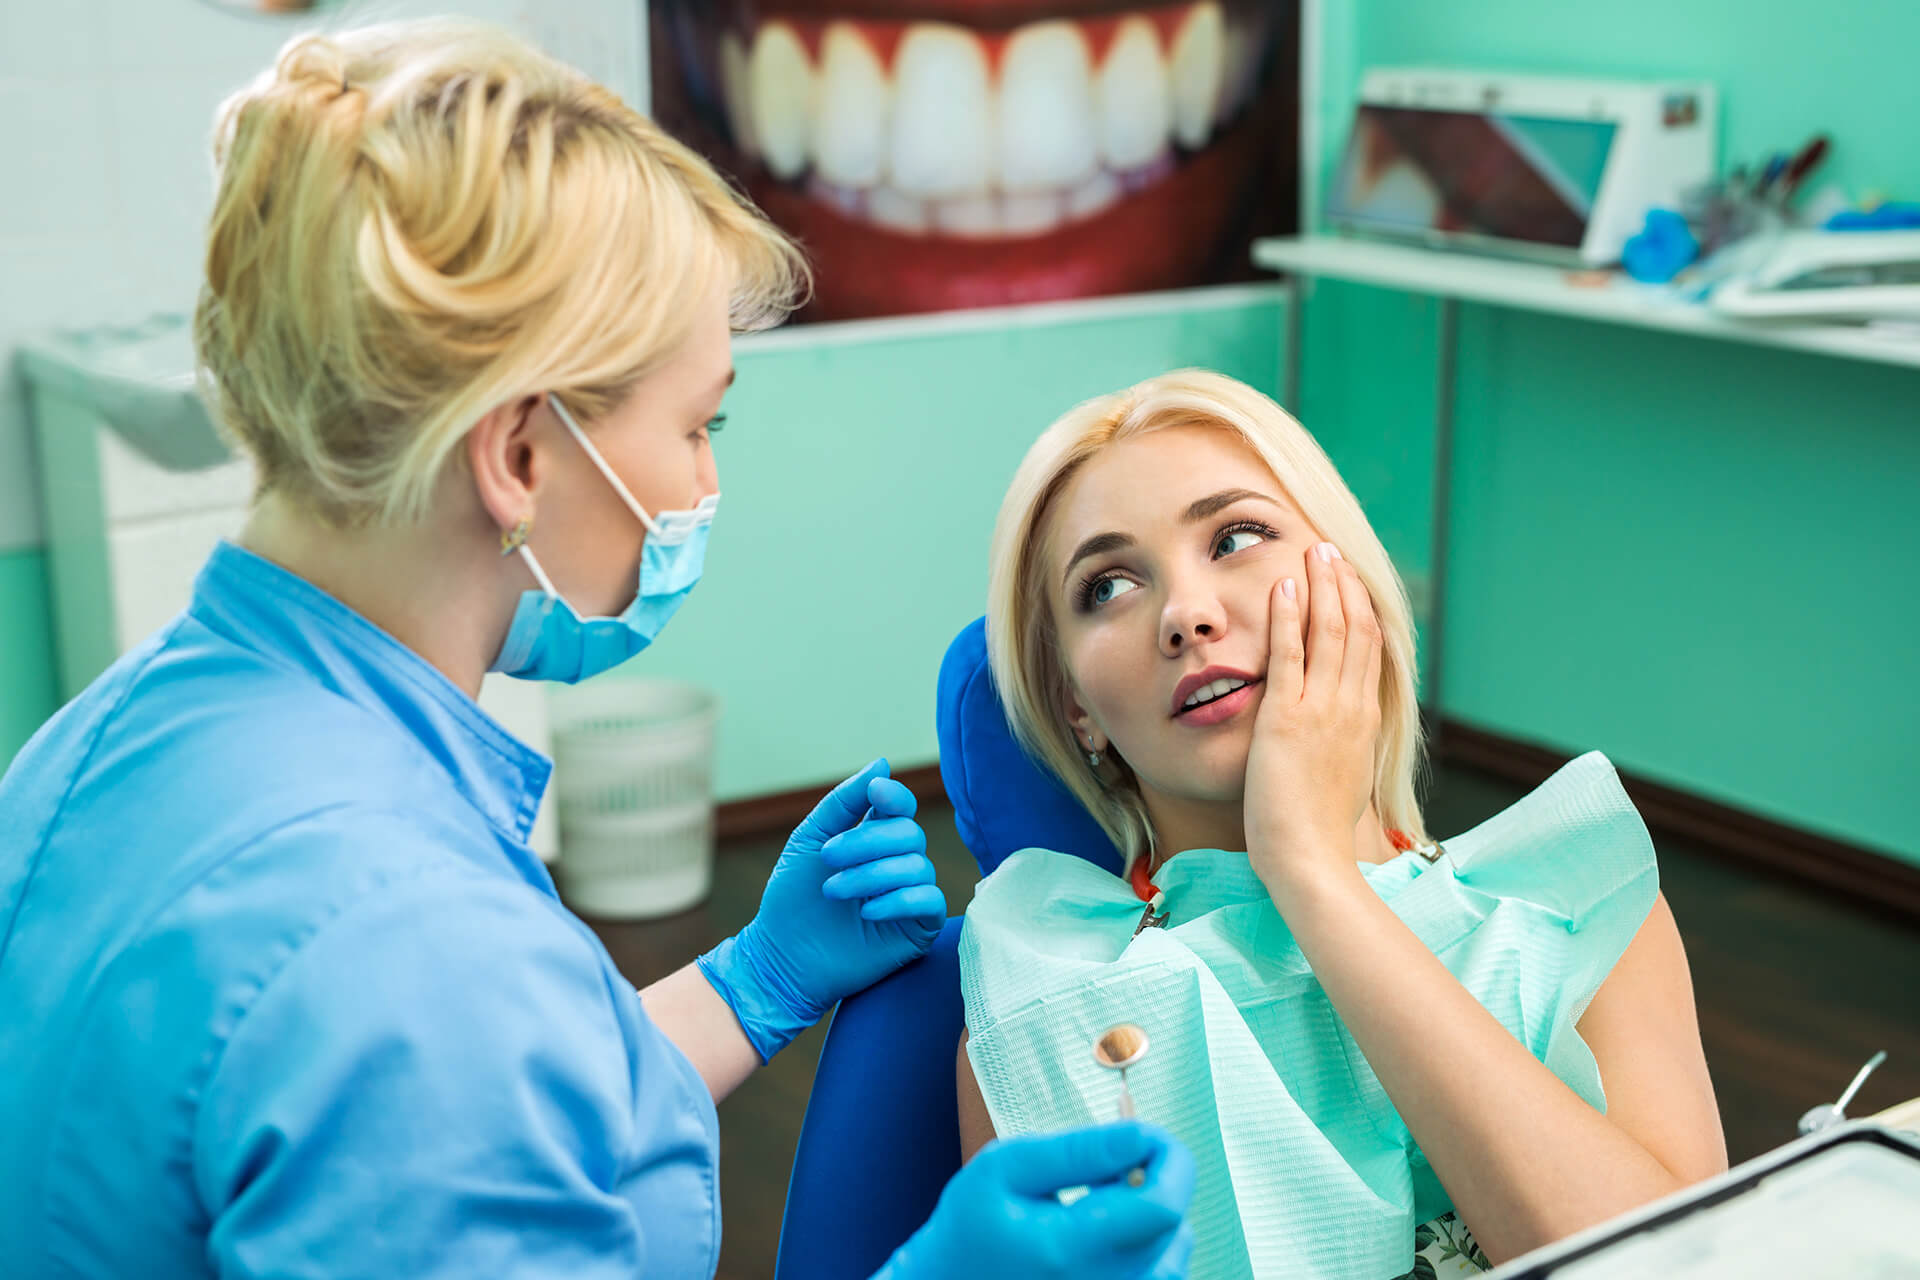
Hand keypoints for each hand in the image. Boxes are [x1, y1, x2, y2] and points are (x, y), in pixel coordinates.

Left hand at [697, 759, 945, 1060]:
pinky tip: (866, 913)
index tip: (875, 793)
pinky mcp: (918, 928)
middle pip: (909, 833)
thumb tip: (882, 763)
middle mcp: (897, 863)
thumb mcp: (809, 841)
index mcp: (873, 838)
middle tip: (827, 860)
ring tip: (834, 892)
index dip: (895, 795)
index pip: (901, 807)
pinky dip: (898, 901)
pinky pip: (929, 900)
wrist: (784, 957)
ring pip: (916, 866)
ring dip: (870, 875)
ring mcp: (910, 895)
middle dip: (866, 842)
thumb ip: (843, 802)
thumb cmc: (791, 901)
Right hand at [876, 1123, 1196, 1279]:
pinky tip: (1108, 1228)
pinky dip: (1150, 1242)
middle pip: (1173, 1225)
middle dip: (1157, 1177)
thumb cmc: (970, 1224)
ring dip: (1153, 1210)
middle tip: (1108, 1161)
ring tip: (1101, 1197)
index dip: (1170, 1159)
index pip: (1163, 1207)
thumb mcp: (1007, 1168)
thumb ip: (1077, 1152)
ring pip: (1175, 1250)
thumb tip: (1141, 1135)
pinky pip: (1162, 1272)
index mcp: (1071, 1249)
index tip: (1143, 1134)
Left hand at [1243, 542, 1383, 898]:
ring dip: (1322, 586)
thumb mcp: (1342, 779)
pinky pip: (1291, 654)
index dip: (1361, 608)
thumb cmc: (1318, 832)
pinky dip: (1289, 616)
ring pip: (1330, 631)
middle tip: (1330, 549)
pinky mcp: (1287, 717)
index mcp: (1364, 721)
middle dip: (1343, 584)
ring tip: (1313, 551)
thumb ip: (1342, 748)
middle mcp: (1350, 708)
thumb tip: (1340, 736)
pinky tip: (1283, 586)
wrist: (1310, 859)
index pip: (1369, 650)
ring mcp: (1322, 710)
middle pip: (1356, 629)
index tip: (1349, 579)